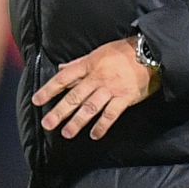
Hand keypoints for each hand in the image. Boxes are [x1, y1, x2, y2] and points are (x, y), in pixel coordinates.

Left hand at [33, 36, 160, 140]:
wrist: (151, 53)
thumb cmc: (123, 52)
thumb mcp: (98, 52)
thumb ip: (79, 63)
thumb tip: (61, 68)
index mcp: (88, 65)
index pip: (64, 78)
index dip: (49, 89)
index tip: (37, 100)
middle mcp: (97, 78)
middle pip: (74, 96)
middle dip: (59, 111)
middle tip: (47, 124)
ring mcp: (111, 89)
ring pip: (90, 107)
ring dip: (77, 122)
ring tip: (66, 133)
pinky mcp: (125, 98)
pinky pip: (111, 114)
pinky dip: (102, 125)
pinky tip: (94, 135)